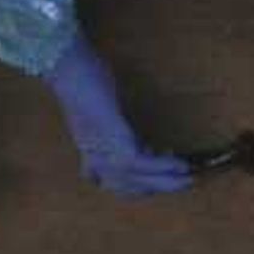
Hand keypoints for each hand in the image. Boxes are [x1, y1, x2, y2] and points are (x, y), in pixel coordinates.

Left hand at [47, 36, 192, 198]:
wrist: (67, 65)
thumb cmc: (81, 77)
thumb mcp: (96, 106)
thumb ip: (110, 122)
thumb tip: (133, 133)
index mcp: (88, 146)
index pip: (105, 178)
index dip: (131, 183)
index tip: (152, 180)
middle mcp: (93, 153)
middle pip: (122, 184)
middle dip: (153, 187)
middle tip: (181, 185)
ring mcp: (100, 148)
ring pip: (133, 178)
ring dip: (163, 182)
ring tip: (186, 180)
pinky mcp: (112, 137)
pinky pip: (139, 161)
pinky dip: (161, 166)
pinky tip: (179, 164)